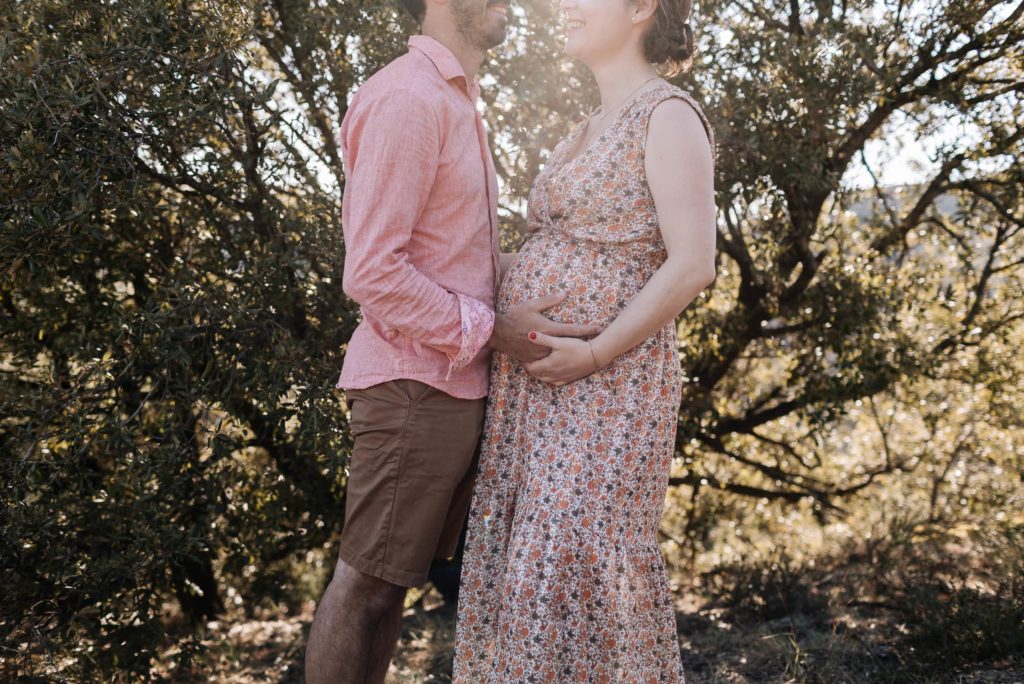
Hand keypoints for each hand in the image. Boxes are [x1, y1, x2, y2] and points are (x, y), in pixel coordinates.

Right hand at [489, 292, 603, 363]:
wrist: (498, 333)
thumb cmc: (515, 317)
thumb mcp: (532, 305)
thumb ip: (550, 300)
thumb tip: (565, 293)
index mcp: (549, 329)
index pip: (573, 330)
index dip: (588, 329)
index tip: (600, 328)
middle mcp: (548, 343)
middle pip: (571, 344)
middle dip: (585, 342)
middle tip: (599, 340)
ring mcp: (541, 354)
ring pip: (561, 355)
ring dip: (573, 353)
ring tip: (585, 352)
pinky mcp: (534, 360)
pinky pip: (549, 361)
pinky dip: (558, 360)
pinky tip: (565, 362)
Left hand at [522, 331, 602, 385]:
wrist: (594, 356)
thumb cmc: (576, 347)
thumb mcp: (559, 341)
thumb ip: (543, 339)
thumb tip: (529, 334)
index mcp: (548, 365)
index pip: (531, 368)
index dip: (525, 363)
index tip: (523, 356)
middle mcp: (553, 374)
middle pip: (536, 375)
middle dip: (531, 369)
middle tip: (527, 361)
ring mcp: (561, 378)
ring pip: (545, 379)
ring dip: (539, 374)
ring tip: (537, 367)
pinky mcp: (569, 379)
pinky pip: (555, 382)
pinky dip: (549, 378)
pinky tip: (550, 374)